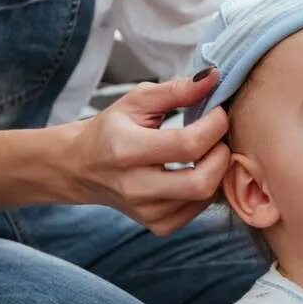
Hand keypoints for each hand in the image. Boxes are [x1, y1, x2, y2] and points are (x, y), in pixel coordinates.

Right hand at [69, 69, 229, 234]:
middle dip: (221, 155)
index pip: (188, 145)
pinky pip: (199, 210)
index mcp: (126, 150)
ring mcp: (147, 212)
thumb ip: (177, 89)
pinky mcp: (158, 226)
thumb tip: (214, 77)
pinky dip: (207, 188)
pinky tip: (195, 171)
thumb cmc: (112, 129)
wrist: (81, 168)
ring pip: (205, 197)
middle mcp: (135, 187)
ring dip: (216, 170)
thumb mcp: (137, 100)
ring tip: (206, 151)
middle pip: (201, 182)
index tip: (218, 112)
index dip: (214, 126)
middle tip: (218, 137)